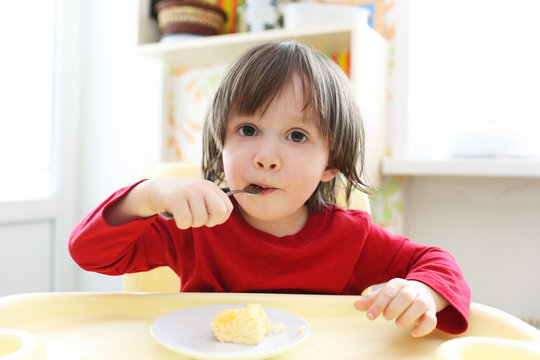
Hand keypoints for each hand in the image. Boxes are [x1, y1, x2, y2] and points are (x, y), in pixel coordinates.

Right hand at [107, 177, 233, 228]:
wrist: (158, 189)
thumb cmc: (184, 199)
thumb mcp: (201, 197)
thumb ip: (213, 205)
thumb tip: (223, 216)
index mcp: (211, 187)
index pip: (227, 208)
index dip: (219, 218)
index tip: (209, 218)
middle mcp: (202, 187)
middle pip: (219, 212)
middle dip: (209, 222)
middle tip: (199, 219)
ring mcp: (189, 191)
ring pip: (200, 219)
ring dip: (192, 223)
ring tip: (186, 215)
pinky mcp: (176, 198)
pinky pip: (185, 221)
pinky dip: (181, 224)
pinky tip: (177, 216)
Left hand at [354, 278, 448, 336]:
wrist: (422, 292)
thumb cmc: (398, 295)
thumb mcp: (384, 295)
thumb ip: (370, 300)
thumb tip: (356, 305)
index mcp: (398, 284)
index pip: (388, 291)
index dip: (378, 304)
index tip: (370, 316)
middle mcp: (412, 290)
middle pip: (406, 296)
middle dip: (394, 308)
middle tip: (386, 318)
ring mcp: (423, 301)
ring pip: (421, 305)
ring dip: (408, 316)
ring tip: (398, 324)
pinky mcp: (431, 313)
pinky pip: (431, 319)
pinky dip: (423, 327)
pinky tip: (413, 333)